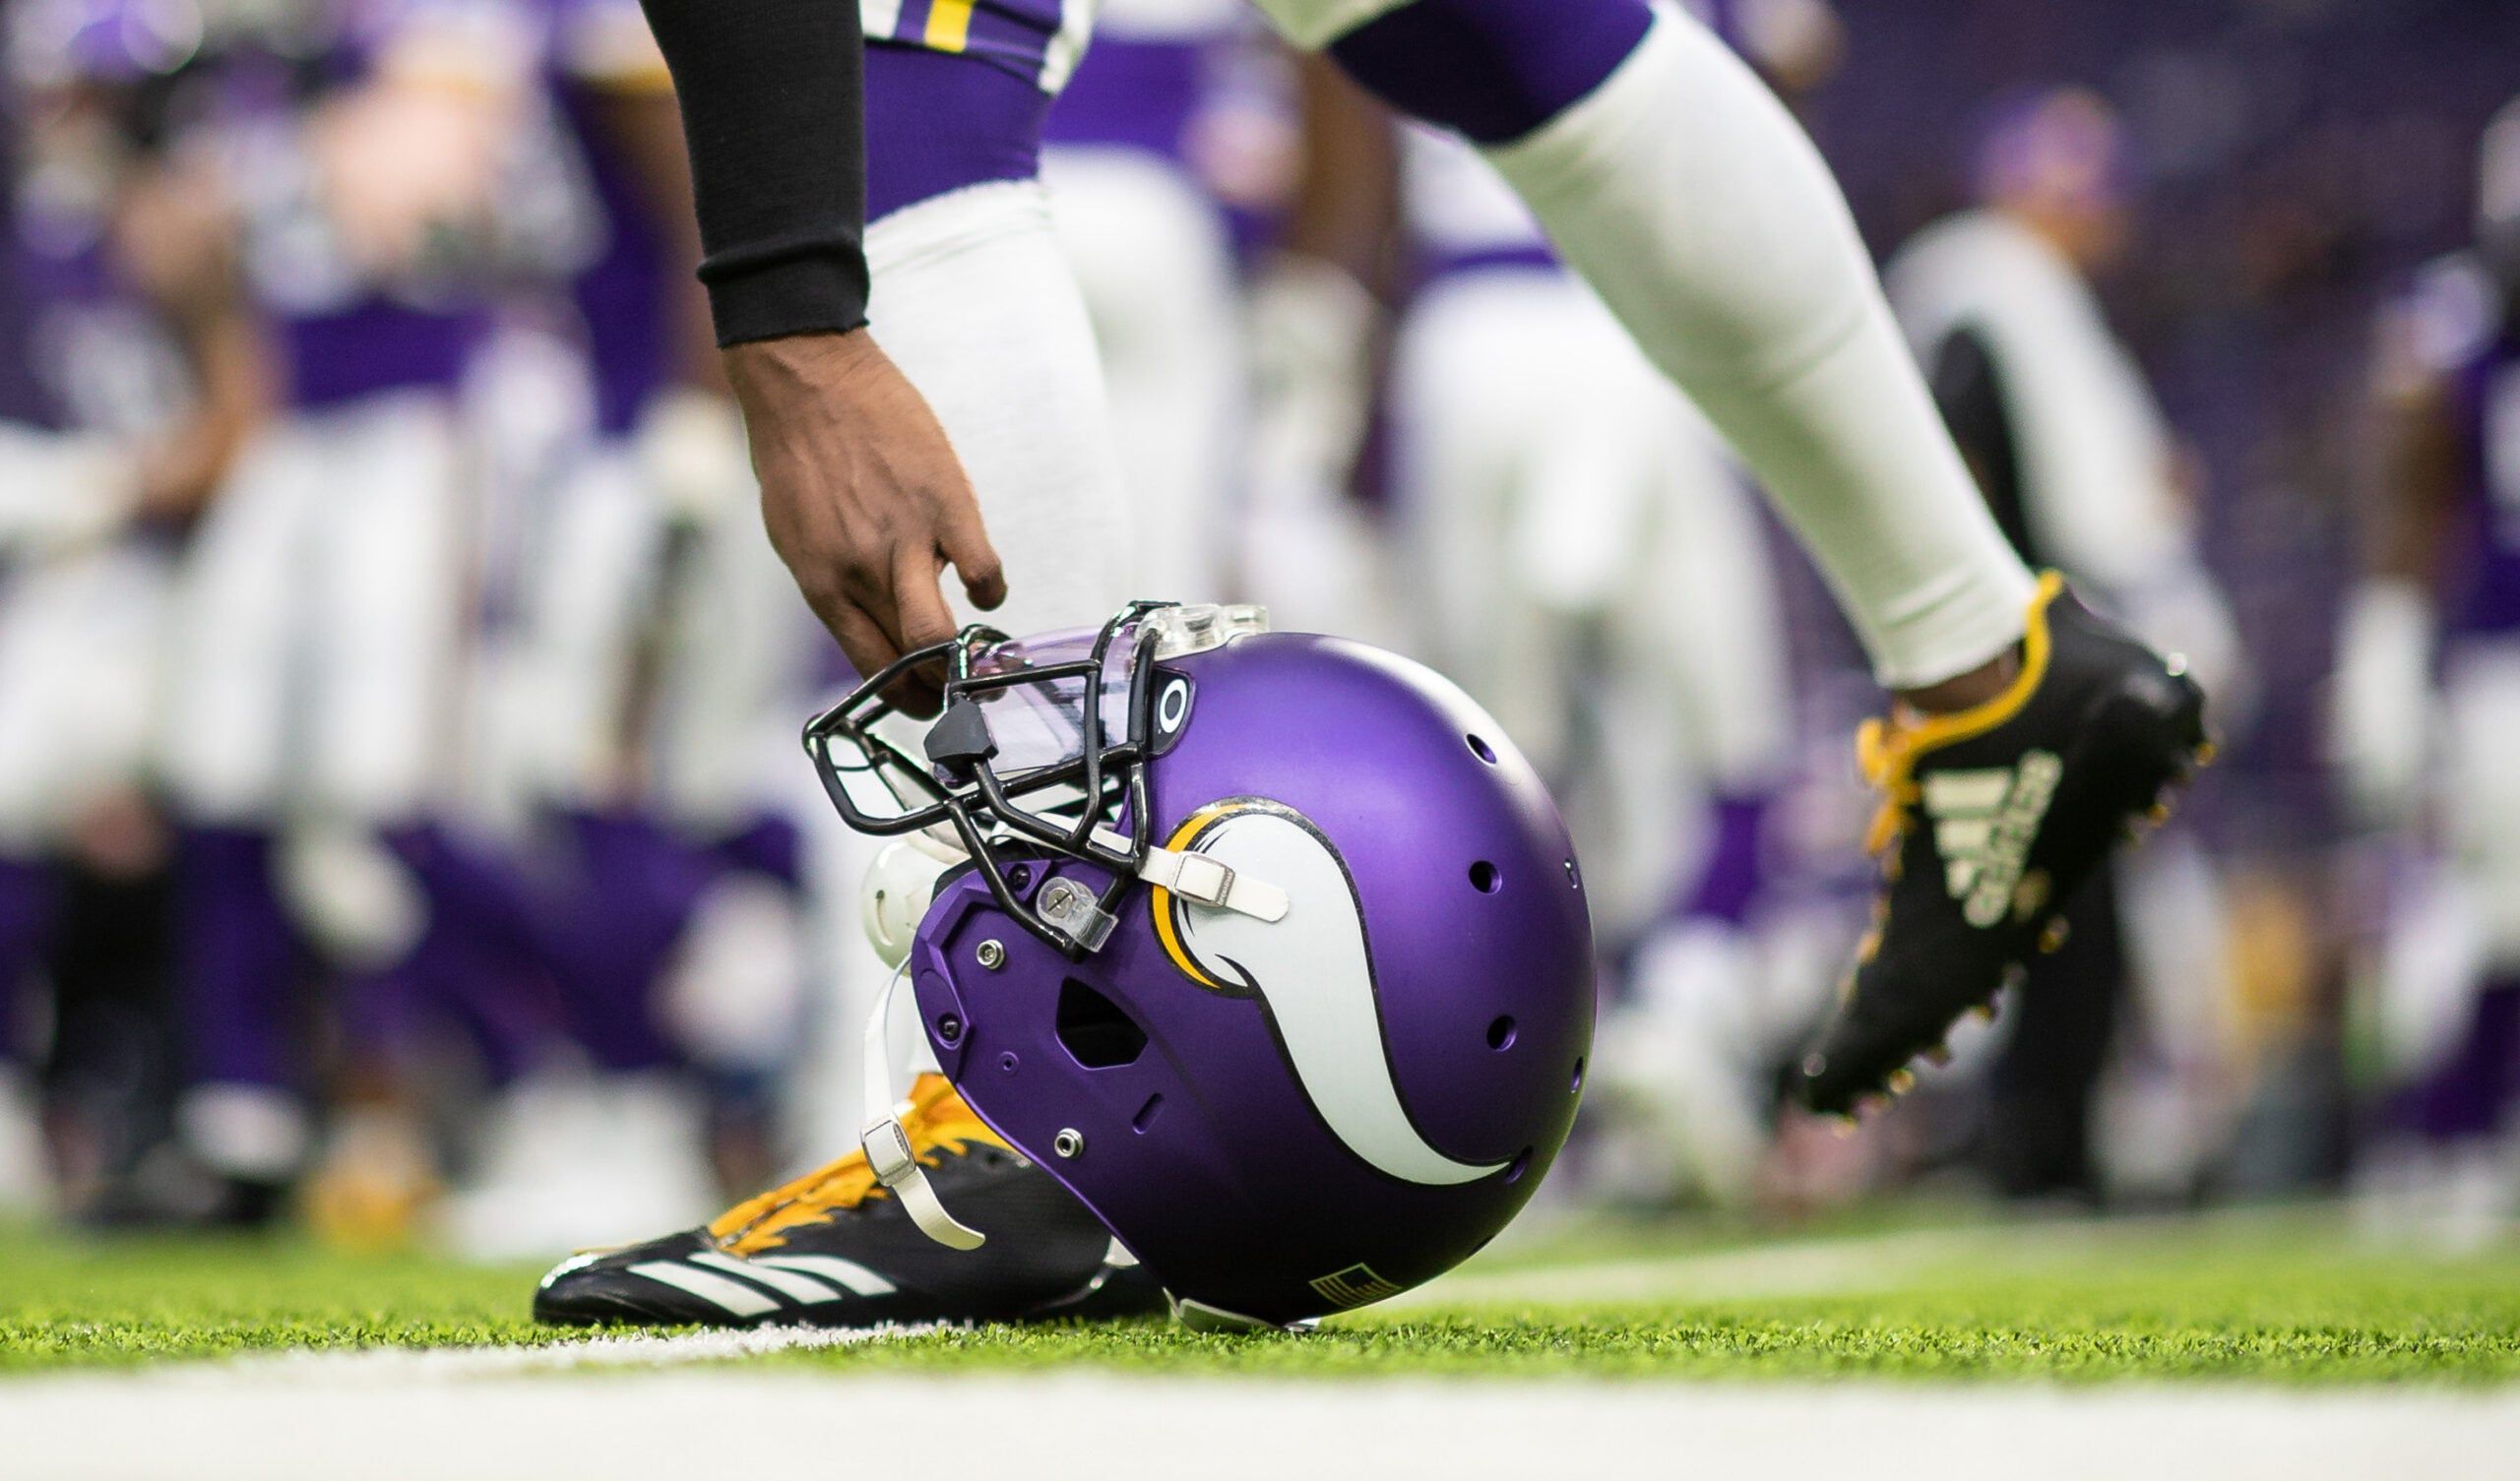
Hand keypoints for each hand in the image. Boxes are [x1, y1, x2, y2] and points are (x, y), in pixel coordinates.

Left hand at [728, 330, 1005, 713]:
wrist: (808, 379)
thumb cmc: (798, 454)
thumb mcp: (795, 536)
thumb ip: (835, 583)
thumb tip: (870, 623)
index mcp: (823, 585)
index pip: (873, 670)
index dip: (907, 697)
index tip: (925, 701)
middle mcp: (860, 572)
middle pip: (912, 662)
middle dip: (944, 687)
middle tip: (965, 684)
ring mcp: (903, 540)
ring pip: (943, 635)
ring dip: (971, 655)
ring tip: (983, 648)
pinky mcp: (944, 504)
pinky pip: (984, 573)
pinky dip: (991, 588)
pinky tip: (984, 583)